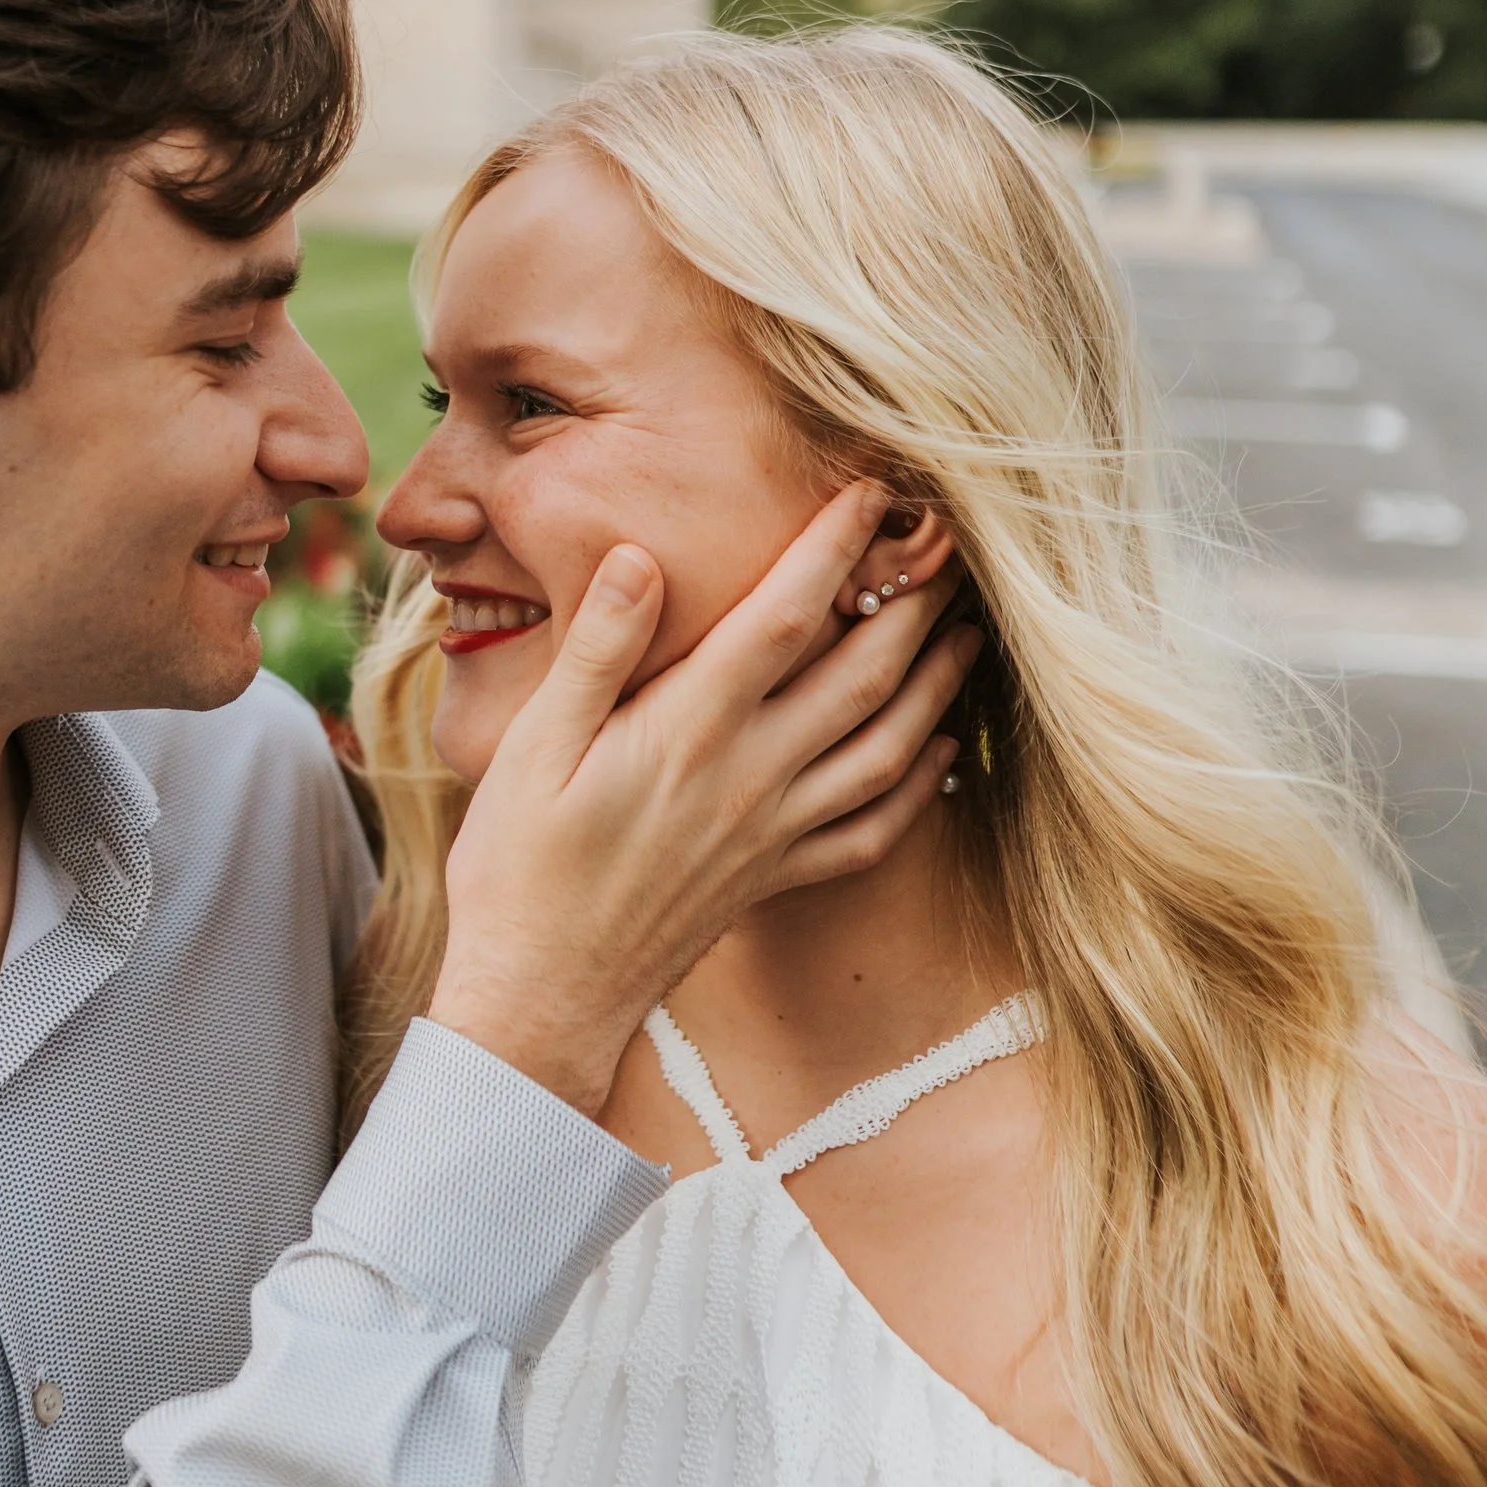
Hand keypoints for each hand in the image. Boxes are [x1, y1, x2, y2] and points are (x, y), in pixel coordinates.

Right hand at [430, 481, 979, 1115]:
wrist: (540, 998)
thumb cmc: (520, 868)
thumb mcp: (531, 746)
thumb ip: (598, 650)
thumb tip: (639, 554)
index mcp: (689, 731)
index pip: (784, 616)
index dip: (837, 546)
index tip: (875, 489)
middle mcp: (750, 777)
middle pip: (863, 674)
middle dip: (914, 602)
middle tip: (953, 544)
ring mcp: (773, 833)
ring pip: (888, 748)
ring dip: (937, 683)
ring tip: (966, 629)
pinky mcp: (776, 877)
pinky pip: (873, 830)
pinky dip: (919, 786)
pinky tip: (938, 751)